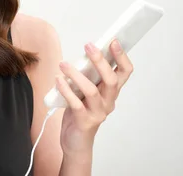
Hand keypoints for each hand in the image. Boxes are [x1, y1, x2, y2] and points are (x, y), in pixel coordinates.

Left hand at [56, 39, 133, 155]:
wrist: (76, 142)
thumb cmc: (80, 113)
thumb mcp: (86, 92)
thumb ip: (88, 77)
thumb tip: (84, 54)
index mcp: (111, 92)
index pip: (124, 72)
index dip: (121, 56)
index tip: (113, 41)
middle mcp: (108, 102)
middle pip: (111, 79)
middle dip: (100, 61)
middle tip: (89, 46)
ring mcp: (98, 113)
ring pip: (92, 91)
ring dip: (77, 75)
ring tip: (63, 64)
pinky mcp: (84, 121)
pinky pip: (75, 103)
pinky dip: (65, 90)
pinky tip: (58, 80)